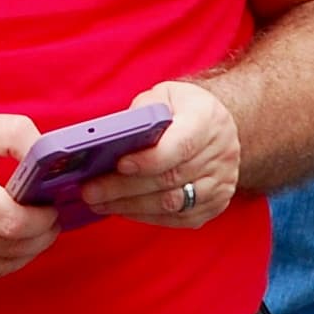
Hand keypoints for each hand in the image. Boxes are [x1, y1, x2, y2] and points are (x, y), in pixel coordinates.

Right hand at [0, 115, 57, 289]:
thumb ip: (18, 135)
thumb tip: (49, 154)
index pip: (14, 222)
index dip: (43, 219)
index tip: (51, 208)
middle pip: (12, 247)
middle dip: (41, 235)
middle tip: (48, 219)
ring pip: (1, 266)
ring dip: (24, 251)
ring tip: (29, 229)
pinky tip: (0, 241)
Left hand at [76, 79, 242, 230]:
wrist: (218, 126)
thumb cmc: (184, 109)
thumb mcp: (164, 95)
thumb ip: (142, 113)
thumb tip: (110, 140)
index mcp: (207, 120)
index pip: (180, 145)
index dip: (148, 160)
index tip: (118, 165)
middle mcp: (220, 153)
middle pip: (169, 179)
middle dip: (125, 188)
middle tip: (91, 191)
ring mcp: (222, 183)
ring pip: (173, 204)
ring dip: (131, 206)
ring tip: (99, 203)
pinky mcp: (216, 204)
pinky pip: (179, 218)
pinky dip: (147, 216)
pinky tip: (123, 209)